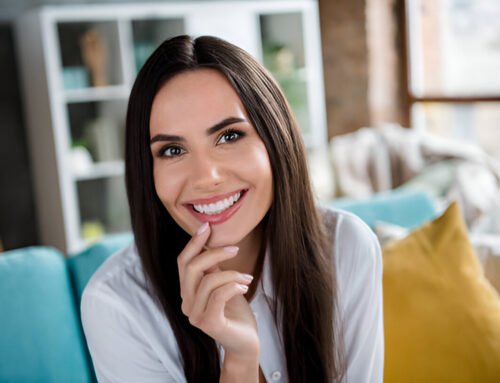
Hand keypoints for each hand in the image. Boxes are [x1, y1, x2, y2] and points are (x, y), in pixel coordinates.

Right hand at [177, 223, 259, 360]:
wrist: (245, 342)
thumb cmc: (235, 311)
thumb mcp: (223, 284)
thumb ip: (212, 268)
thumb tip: (209, 242)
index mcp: (187, 292)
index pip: (183, 262)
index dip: (193, 243)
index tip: (206, 226)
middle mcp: (186, 303)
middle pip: (191, 268)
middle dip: (214, 253)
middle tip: (235, 248)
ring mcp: (195, 316)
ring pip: (208, 281)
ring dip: (232, 273)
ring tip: (247, 277)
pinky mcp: (209, 324)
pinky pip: (218, 295)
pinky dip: (233, 286)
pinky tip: (245, 286)